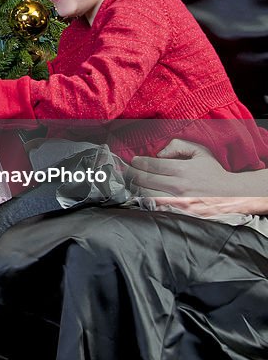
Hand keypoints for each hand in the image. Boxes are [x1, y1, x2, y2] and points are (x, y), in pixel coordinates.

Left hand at [128, 139, 248, 215]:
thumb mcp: (200, 152)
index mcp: (182, 170)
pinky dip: (145, 200)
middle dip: (131, 173)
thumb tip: (159, 153)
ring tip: (133, 182)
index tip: (133, 160)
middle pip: (144, 180)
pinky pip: (155, 207)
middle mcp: (178, 187)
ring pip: (146, 195)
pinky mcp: (178, 213)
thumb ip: (178, 145)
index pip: (151, 165)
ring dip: (135, 187)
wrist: (231, 195)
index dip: (138, 162)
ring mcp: (178, 202)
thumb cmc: (212, 172)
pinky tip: (142, 194)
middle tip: (127, 170)